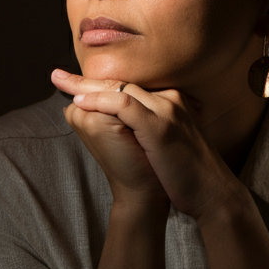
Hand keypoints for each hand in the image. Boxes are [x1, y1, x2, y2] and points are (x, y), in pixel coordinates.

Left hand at [51, 69, 242, 220]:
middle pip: (122, 82)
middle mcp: (169, 100)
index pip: (130, 87)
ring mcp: (166, 110)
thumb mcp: (169, 145)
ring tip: (61, 82)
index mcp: (171, 103)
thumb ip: (149, 132)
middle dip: (86, 79)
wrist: (211, 193)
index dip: (101, 85)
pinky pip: (124, 104)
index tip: (76, 85)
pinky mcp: (160, 125)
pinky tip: (80, 102)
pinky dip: (100, 101)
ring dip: (87, 86)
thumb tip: (126, 134)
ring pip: (120, 88)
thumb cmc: (188, 175)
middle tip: (58, 75)